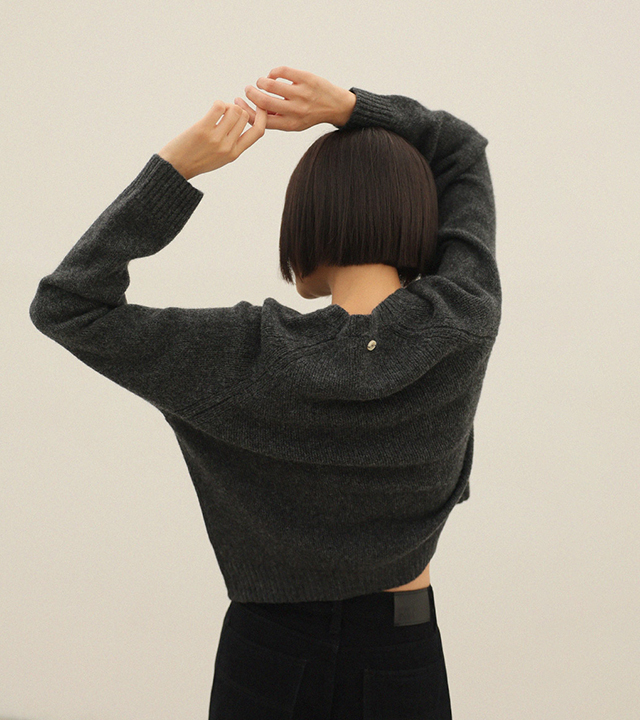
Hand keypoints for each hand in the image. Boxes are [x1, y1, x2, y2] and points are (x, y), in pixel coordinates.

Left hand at [158, 101, 266, 179]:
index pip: (258, 131)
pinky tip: (212, 109)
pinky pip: (219, 106)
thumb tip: (240, 117)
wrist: (175, 167)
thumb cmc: (197, 159)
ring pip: (234, 109)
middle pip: (244, 116)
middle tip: (228, 108)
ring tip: (219, 110)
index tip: (259, 106)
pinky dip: (218, 103)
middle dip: (238, 109)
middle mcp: (228, 146)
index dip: (262, 116)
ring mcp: (216, 138)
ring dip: (227, 105)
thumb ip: (233, 143)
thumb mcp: (221, 157)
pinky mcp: (203, 129)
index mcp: (235, 154)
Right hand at [234, 66, 355, 131]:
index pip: (261, 120)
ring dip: (261, 81)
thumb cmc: (310, 115)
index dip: (246, 110)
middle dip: (250, 93)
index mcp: (290, 124)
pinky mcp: (306, 78)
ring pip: (270, 84)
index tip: (238, 101)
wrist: (337, 106)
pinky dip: (273, 72)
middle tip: (248, 89)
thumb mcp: (294, 124)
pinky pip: (282, 71)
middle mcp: (295, 110)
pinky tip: (273, 75)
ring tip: (261, 82)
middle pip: (263, 101)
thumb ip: (276, 119)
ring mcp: (301, 93)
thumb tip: (252, 110)